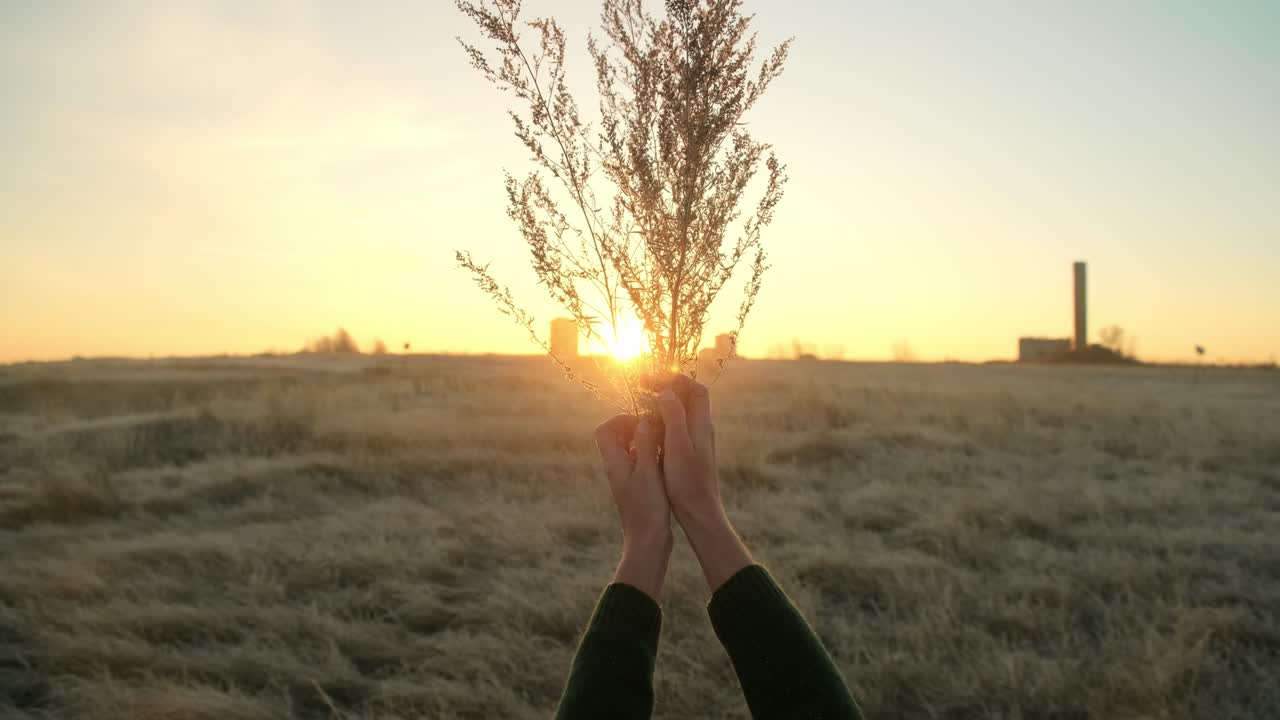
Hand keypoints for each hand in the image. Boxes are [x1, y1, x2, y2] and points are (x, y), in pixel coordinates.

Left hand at [594, 414, 673, 599]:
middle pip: (617, 438)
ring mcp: (627, 479)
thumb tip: (643, 421)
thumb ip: (644, 445)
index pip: (604, 431)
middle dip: (636, 428)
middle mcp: (617, 469)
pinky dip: (651, 456)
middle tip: (656, 429)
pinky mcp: (638, 487)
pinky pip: (640, 463)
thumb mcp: (648, 472)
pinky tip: (667, 461)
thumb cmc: (647, 508)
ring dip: (645, 442)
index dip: (620, 420)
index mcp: (614, 463)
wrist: (648, 541)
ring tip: (664, 442)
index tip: (642, 422)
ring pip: (631, 450)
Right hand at [645, 374, 719, 521]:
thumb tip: (666, 392)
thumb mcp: (678, 446)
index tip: (649, 379)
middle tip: (640, 386)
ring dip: (661, 403)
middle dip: (665, 386)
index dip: (674, 378)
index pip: (695, 389)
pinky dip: (660, 420)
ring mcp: (696, 441)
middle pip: (688, 397)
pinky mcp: (689, 453)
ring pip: (680, 412)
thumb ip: (674, 416)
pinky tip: (646, 427)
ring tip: (639, 402)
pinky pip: (675, 427)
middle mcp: (702, 429)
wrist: (699, 512)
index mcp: (702, 425)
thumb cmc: (688, 482)